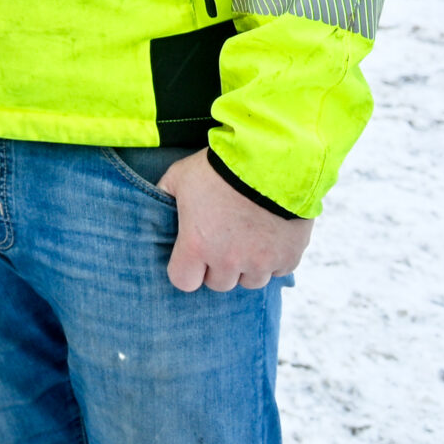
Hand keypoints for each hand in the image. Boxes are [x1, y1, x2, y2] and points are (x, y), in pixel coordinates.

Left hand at [159, 152, 313, 291]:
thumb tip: (155, 204)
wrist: (271, 159)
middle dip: (216, 266)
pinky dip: (273, 259)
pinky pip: (278, 270)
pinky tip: (268, 235)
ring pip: (250, 281)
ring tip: (246, 238)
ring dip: (246, 266)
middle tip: (220, 240)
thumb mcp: (179, 176)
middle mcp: (229, 260)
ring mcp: (262, 262)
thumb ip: (163, 195)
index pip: (183, 281)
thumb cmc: (219, 167)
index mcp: (197, 245)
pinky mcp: (289, 257)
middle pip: (218, 283)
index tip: (190, 254)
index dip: (185, 269)